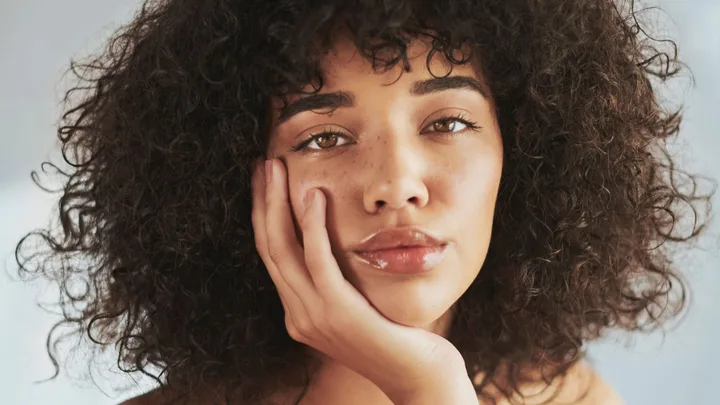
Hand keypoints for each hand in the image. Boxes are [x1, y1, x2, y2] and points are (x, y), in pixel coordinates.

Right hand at [251, 158, 476, 403]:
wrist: (421, 377)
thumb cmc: (398, 337)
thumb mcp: (359, 307)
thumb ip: (339, 283)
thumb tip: (335, 245)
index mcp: (301, 313)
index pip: (272, 257)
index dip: (263, 217)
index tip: (263, 184)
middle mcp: (299, 316)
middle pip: (269, 249)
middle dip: (262, 203)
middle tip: (263, 166)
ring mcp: (315, 317)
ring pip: (283, 251)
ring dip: (277, 205)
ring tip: (277, 169)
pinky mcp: (338, 313)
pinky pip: (318, 261)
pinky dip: (311, 226)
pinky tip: (314, 196)